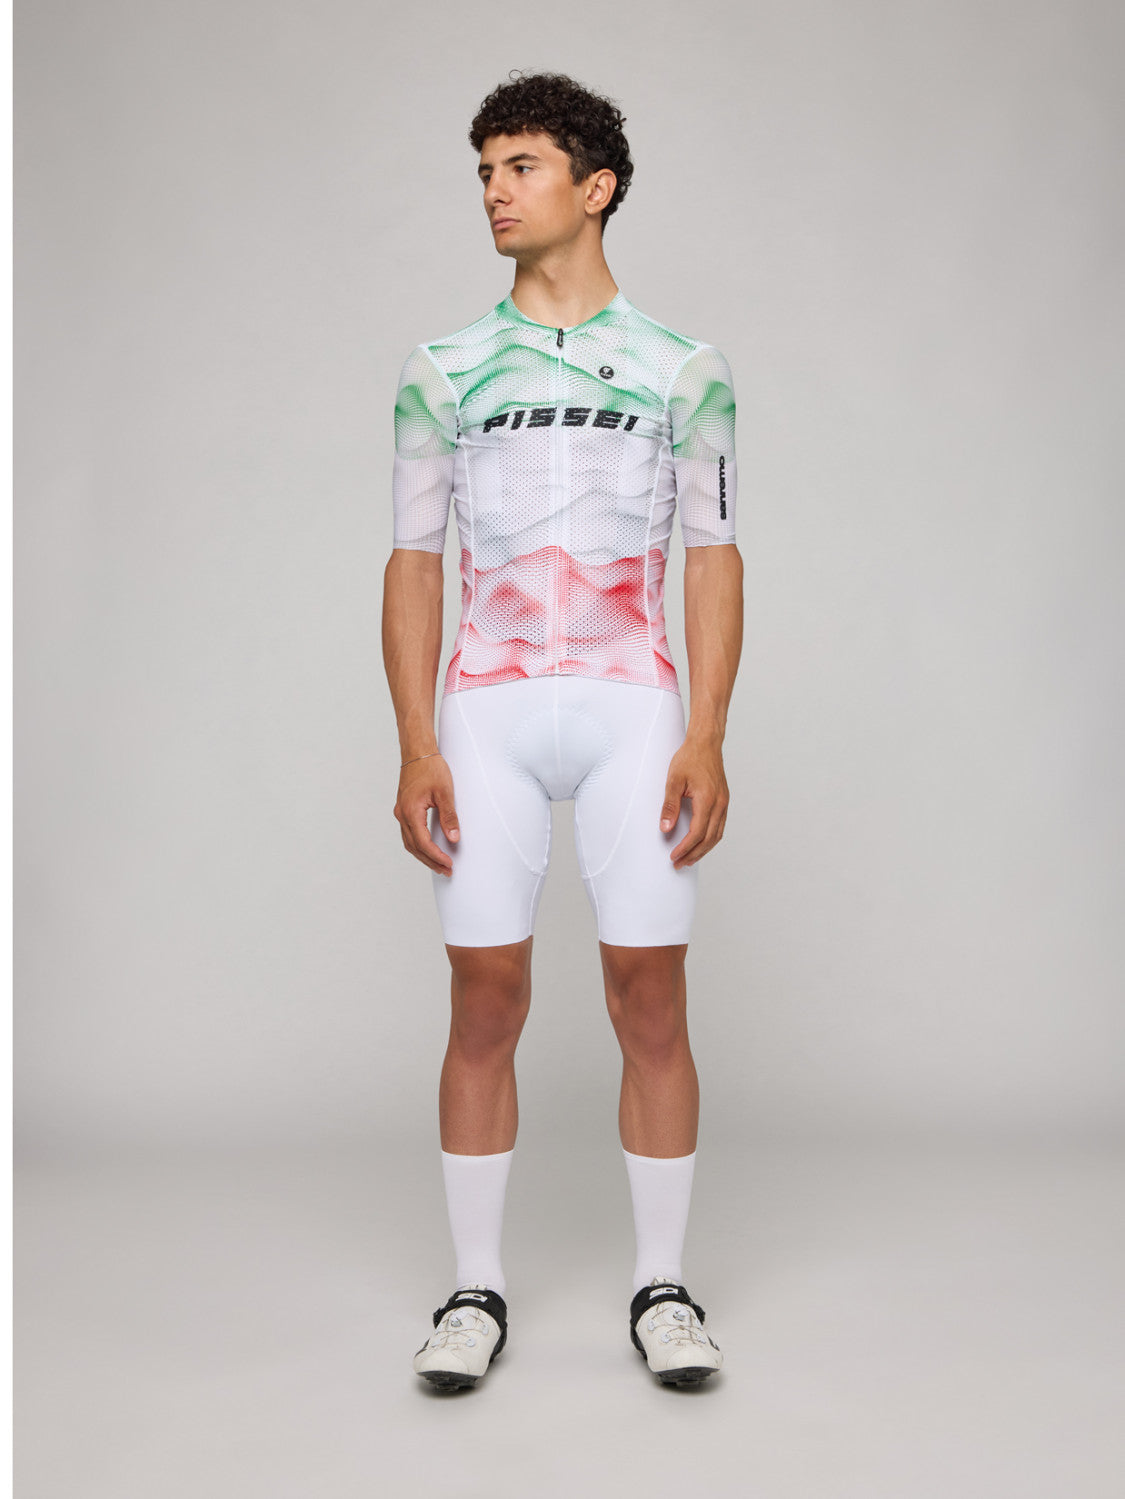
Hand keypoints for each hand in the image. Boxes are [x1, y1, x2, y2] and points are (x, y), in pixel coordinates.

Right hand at [394, 755, 458, 875]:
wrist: (417, 752)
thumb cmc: (430, 768)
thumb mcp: (445, 792)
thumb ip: (449, 816)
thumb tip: (454, 838)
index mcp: (411, 812)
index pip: (423, 843)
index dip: (436, 856)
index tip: (449, 864)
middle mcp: (402, 815)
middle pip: (414, 847)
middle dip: (430, 861)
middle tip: (446, 871)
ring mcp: (401, 812)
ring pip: (410, 842)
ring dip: (424, 855)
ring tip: (440, 865)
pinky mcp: (404, 810)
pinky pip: (409, 834)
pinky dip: (419, 845)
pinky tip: (429, 849)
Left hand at [659, 740, 728, 868]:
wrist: (706, 743)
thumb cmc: (689, 758)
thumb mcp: (673, 780)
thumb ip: (669, 806)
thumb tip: (665, 828)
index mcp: (708, 799)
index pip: (697, 833)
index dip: (685, 848)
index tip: (674, 856)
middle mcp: (720, 803)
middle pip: (709, 839)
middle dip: (694, 855)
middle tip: (679, 864)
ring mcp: (724, 803)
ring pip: (717, 835)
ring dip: (703, 850)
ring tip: (689, 859)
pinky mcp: (723, 801)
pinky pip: (720, 826)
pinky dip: (710, 839)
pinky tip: (700, 843)